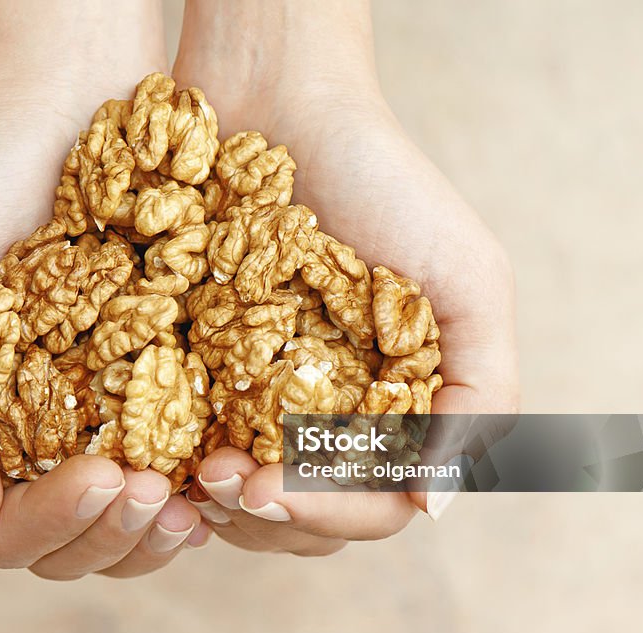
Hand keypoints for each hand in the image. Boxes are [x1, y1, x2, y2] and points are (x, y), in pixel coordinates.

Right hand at [0, 0, 210, 577]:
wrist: (61, 112)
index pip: (2, 531)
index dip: (52, 525)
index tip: (105, 473)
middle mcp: (33, 442)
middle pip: (68, 549)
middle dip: (113, 537)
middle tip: (156, 494)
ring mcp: (97, 423)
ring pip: (127, 530)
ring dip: (158, 534)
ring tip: (196, 505)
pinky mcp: (158, 392)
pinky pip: (179, 473)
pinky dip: (199, 491)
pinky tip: (224, 473)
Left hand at [173, 0, 518, 552]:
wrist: (280, 104)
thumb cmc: (384, 184)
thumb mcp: (467, 279)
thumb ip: (484, 392)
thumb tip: (438, 506)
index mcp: (402, 408)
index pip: (377, 504)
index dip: (331, 512)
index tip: (272, 490)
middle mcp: (338, 414)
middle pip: (311, 517)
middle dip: (268, 516)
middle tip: (217, 483)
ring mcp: (272, 397)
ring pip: (251, 496)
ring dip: (220, 504)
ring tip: (187, 475)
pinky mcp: (211, 371)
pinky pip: (195, 443)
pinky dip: (181, 464)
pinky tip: (159, 454)